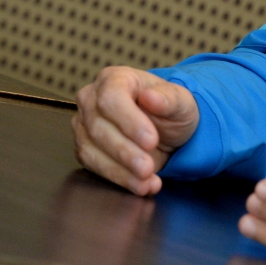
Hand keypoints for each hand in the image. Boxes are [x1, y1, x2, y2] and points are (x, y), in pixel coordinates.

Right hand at [72, 66, 199, 195]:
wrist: (166, 128)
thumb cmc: (170, 108)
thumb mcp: (181, 101)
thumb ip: (168, 98)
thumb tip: (150, 97)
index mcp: (114, 79)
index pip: (111, 98)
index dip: (129, 121)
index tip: (151, 140)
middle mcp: (92, 99)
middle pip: (99, 128)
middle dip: (125, 152)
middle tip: (148, 168)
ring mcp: (84, 125)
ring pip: (92, 150)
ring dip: (121, 171)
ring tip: (147, 181)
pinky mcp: (86, 149)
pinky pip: (95, 167)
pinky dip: (119, 179)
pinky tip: (142, 186)